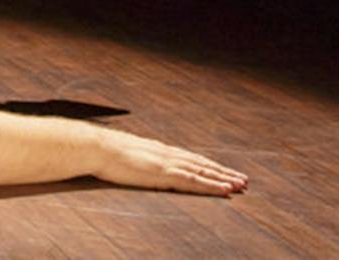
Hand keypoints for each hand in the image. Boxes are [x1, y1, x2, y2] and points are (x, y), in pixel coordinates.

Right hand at [85, 124, 247, 196]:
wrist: (96, 147)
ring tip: (240, 185)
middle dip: (222, 172)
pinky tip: (225, 190)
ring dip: (223, 179)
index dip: (207, 166)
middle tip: (242, 179)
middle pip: (201, 164)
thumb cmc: (104, 152)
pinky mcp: (164, 173)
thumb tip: (135, 163)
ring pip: (203, 172)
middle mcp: (168, 154)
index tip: (222, 171)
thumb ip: (136, 159)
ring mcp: (167, 163)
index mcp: (159, 151)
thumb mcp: (125, 156)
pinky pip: (194, 182)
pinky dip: (212, 186)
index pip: (190, 159)